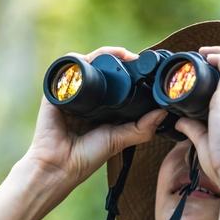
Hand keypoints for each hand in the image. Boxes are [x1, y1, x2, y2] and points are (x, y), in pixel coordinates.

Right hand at [22, 46, 168, 189]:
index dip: (129, 71)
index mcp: (101, 106)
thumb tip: (164, 112)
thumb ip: (142, 128)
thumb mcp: (120, 140)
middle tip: (134, 58)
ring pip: (87, 63)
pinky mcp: (56, 89)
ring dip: (103, 54)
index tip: (144, 66)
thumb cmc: (86, 157)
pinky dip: (82, 59)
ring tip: (120, 55)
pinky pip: (69, 67)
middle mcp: (86, 96)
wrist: (59, 165)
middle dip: (118, 59)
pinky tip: (95, 59)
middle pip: (102, 68)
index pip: (116, 81)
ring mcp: (70, 91)